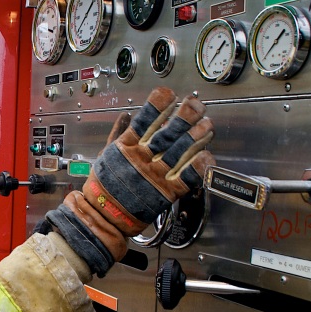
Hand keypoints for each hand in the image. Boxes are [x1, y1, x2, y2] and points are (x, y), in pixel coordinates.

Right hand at [43, 88, 214, 275]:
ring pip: (180, 151)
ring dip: (196, 137)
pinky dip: (197, 166)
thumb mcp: (106, 155)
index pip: (146, 120)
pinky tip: (206, 155)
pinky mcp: (165, 193)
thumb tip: (125, 116)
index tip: (170, 94)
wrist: (103, 217)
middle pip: (168, 132)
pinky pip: (186, 177)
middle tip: (197, 105)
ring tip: (208, 125)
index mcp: (126, 147)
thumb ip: (117, 134)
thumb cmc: (102, 188)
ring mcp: (154, 175)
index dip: (159, 105)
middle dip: (185, 116)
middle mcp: (142, 158)